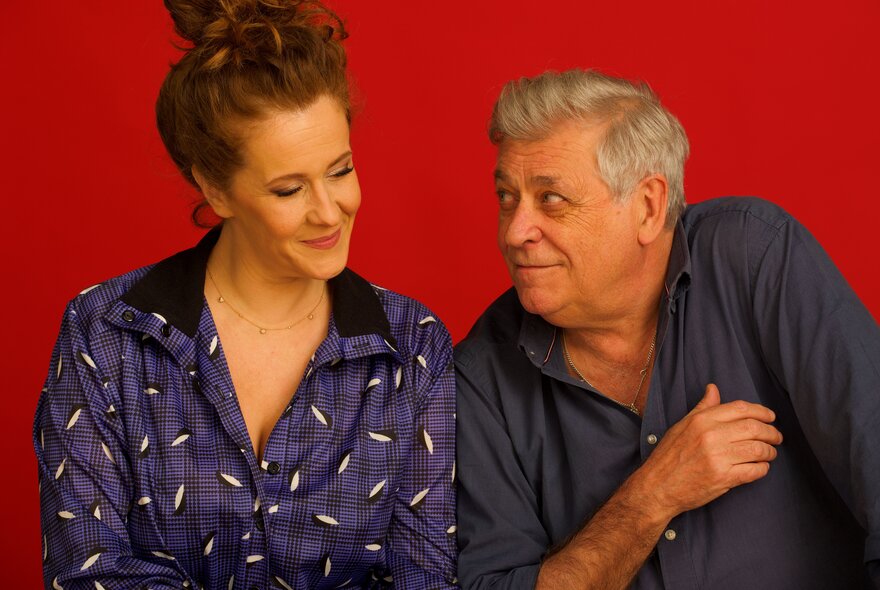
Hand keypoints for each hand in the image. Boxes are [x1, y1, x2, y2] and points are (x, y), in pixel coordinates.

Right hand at [636, 383, 782, 518]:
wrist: (658, 487)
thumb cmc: (669, 456)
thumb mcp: (681, 426)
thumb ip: (702, 408)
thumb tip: (713, 389)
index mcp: (701, 420)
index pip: (740, 408)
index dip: (761, 411)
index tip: (770, 417)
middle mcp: (711, 436)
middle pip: (754, 427)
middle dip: (771, 432)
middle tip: (776, 437)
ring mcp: (718, 457)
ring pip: (758, 449)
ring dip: (770, 451)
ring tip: (770, 453)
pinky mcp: (724, 478)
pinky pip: (754, 470)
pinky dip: (763, 468)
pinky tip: (760, 467)